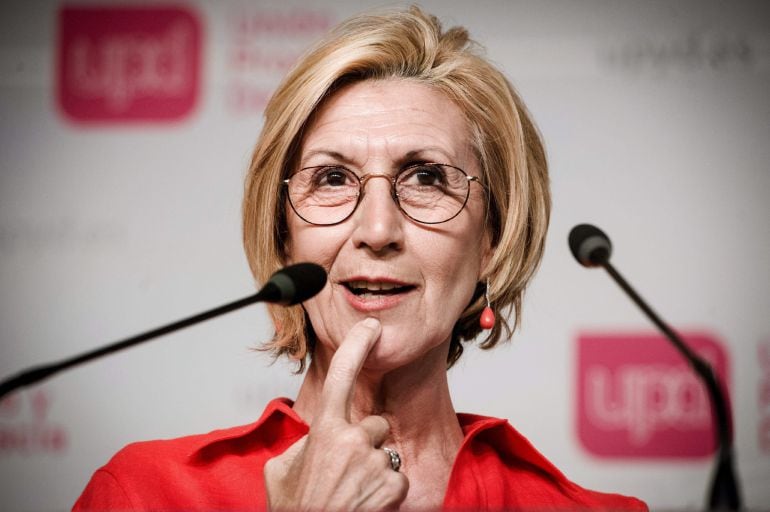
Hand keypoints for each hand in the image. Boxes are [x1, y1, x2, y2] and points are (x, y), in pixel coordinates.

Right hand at [264, 317, 408, 510]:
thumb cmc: (295, 509)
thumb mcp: (281, 468)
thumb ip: (302, 443)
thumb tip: (316, 437)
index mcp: (323, 430)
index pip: (341, 375)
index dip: (357, 346)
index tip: (371, 326)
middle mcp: (353, 441)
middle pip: (373, 424)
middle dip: (363, 442)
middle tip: (343, 470)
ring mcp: (376, 463)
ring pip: (385, 453)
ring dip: (373, 469)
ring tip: (351, 491)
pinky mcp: (394, 486)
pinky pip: (397, 477)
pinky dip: (385, 490)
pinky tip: (365, 502)